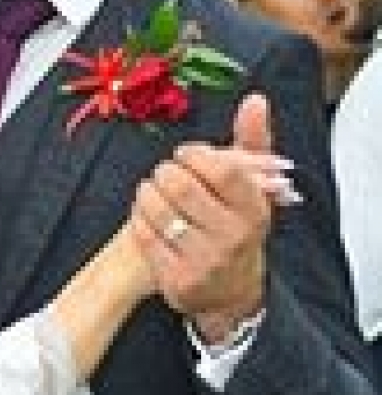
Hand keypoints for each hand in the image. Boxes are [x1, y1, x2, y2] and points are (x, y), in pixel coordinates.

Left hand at [130, 94, 290, 341]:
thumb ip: (252, 142)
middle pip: (182, 186)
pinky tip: (148, 215)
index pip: (221, 170)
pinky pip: (143, 234)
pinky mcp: (176, 280)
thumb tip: (255, 100)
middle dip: (166, 172)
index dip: (195, 155)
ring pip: (158, 209)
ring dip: (148, 192)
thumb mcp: (253, 188)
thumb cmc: (237, 226)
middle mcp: (233, 238)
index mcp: (255, 211)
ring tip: (154, 191)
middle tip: (166, 173)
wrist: (230, 294)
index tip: (185, 154)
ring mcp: (204, 262)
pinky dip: (139, 217)